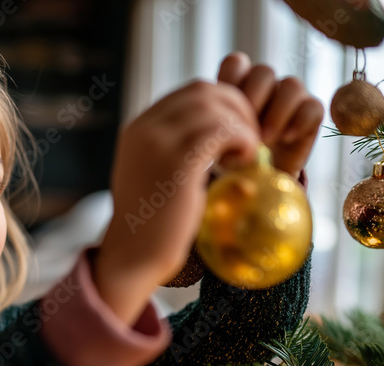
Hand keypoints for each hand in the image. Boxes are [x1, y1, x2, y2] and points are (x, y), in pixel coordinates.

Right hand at [95, 80, 261, 323]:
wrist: (133, 256)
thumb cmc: (151, 225)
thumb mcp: (154, 176)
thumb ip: (174, 151)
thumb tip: (215, 139)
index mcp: (139, 128)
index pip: (192, 93)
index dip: (225, 106)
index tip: (238, 134)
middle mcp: (145, 128)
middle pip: (206, 92)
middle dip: (238, 110)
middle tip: (250, 141)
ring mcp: (158, 143)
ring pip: (216, 107)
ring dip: (242, 126)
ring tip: (245, 156)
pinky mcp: (178, 162)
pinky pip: (222, 131)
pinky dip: (242, 140)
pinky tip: (243, 164)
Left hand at [216, 52, 323, 176]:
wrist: (260, 181)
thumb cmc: (234, 156)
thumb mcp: (218, 142)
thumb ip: (216, 128)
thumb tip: (222, 129)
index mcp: (240, 83)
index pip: (236, 63)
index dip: (230, 81)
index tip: (223, 111)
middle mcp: (267, 85)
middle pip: (264, 72)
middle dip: (254, 99)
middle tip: (245, 129)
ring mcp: (291, 97)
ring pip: (291, 85)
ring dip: (277, 113)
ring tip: (264, 140)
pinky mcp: (311, 114)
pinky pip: (313, 106)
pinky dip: (299, 122)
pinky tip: (286, 139)